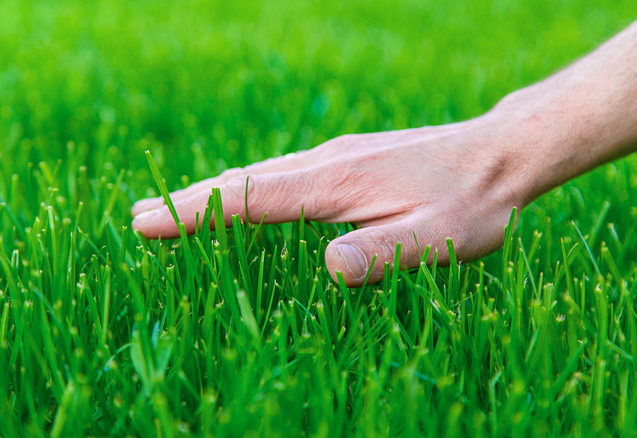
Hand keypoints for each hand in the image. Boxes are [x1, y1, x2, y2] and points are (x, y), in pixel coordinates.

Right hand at [131, 115, 522, 285]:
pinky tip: (246, 198)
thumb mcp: (436, 239)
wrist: (498, 155)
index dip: (197, 213)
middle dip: (190, 200)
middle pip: (244, 181)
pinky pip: (283, 175)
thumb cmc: (469, 204)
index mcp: (336, 183)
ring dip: (215, 191)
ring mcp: (336, 158)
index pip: (250, 199)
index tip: (147, 221)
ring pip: (261, 176)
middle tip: (138, 215)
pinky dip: (248, 188)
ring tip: (176, 208)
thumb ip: (381, 254)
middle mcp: (326, 163)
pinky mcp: (348, 161)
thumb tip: (328, 269)